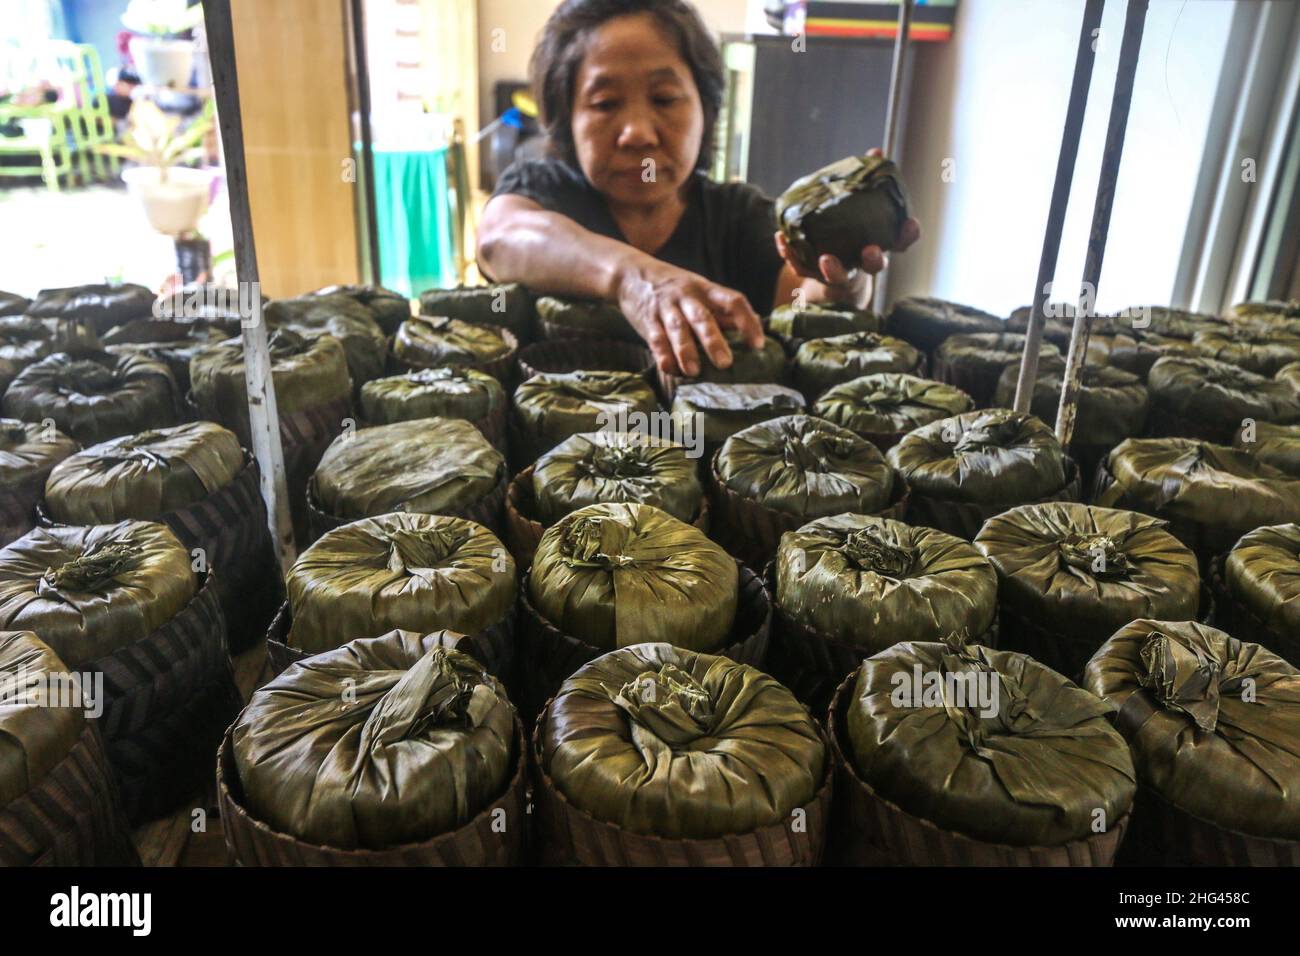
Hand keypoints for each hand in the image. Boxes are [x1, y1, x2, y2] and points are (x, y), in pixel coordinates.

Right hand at [614, 258, 763, 376]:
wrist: (631, 274)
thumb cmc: (676, 289)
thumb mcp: (701, 292)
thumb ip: (724, 309)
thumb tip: (757, 322)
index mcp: (706, 289)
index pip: (733, 301)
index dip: (747, 322)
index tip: (757, 344)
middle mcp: (687, 296)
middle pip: (702, 317)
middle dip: (713, 341)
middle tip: (725, 363)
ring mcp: (665, 308)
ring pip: (677, 329)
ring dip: (686, 351)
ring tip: (694, 372)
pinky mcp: (646, 319)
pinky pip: (655, 338)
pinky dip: (662, 354)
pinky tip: (669, 368)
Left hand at [775, 147, 921, 301]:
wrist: (831, 272)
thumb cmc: (852, 233)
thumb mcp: (863, 208)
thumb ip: (869, 183)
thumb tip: (875, 152)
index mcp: (880, 244)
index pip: (901, 242)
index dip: (908, 234)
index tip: (911, 223)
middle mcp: (862, 263)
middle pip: (874, 265)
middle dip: (873, 258)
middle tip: (870, 250)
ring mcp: (839, 273)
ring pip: (839, 276)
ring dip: (833, 269)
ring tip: (825, 258)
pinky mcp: (813, 276)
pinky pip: (801, 267)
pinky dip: (790, 254)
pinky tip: (781, 238)